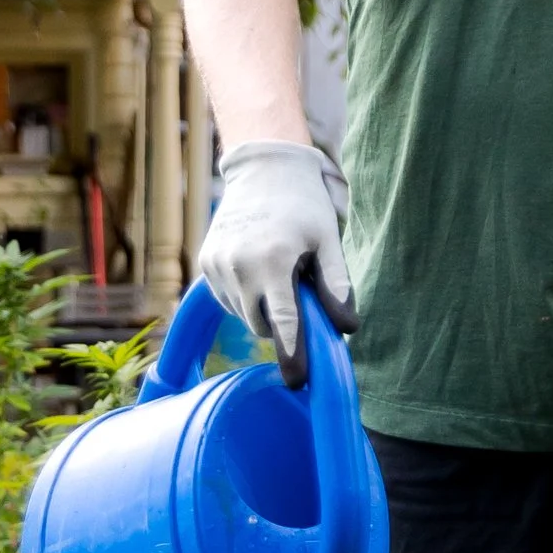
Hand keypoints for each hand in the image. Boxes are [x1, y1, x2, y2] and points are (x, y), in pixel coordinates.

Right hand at [197, 140, 353, 380]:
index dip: (293, 356)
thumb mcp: (328, 240)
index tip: (298, 382)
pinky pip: (228, 300)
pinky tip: (260, 271)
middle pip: (262, 325)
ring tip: (280, 273)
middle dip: (283, 324)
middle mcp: (238, 266)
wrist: (263, 169)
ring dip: (263, 309)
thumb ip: (336, 284)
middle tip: (300, 294)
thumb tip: (347, 328)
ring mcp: (216, 265)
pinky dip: (246, 297)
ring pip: (243, 315)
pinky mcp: (205, 263)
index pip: (283, 323)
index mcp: (273, 261)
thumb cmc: (303, 204)